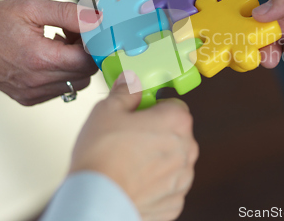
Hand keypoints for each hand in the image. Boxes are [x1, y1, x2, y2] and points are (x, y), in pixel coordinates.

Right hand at [0, 0, 97, 104]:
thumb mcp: (32, 7)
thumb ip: (69, 13)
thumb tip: (97, 19)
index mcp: (40, 58)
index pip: (89, 59)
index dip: (94, 44)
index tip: (88, 31)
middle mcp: (39, 81)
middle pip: (86, 72)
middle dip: (86, 51)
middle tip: (71, 34)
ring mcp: (35, 93)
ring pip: (77, 82)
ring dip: (76, 64)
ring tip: (58, 46)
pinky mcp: (30, 99)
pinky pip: (62, 89)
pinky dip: (63, 74)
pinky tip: (48, 58)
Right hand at [70, 72, 197, 220]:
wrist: (96, 201)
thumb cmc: (102, 157)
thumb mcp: (107, 110)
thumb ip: (125, 92)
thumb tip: (131, 81)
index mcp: (176, 122)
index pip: (174, 105)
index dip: (154, 107)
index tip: (139, 113)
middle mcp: (187, 150)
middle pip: (175, 133)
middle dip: (156, 133)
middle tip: (128, 138)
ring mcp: (182, 179)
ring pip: (172, 161)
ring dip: (156, 160)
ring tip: (127, 163)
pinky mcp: (174, 203)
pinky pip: (167, 187)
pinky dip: (153, 185)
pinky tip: (132, 182)